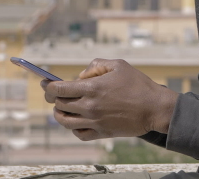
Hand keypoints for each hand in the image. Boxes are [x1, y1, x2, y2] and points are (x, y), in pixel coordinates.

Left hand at [39, 58, 178, 140]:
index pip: (59, 89)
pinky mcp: (102, 133)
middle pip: (59, 105)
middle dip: (53, 98)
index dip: (48, 86)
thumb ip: (95, 66)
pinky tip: (76, 121)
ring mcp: (94, 121)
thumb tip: (81, 76)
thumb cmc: (139, 84)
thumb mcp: (118, 65)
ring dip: (60, 114)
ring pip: (65, 121)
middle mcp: (90, 106)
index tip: (44, 83)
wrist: (155, 108)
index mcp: (92, 88)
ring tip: (62, 108)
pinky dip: (73, 128)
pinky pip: (79, 134)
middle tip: (54, 94)